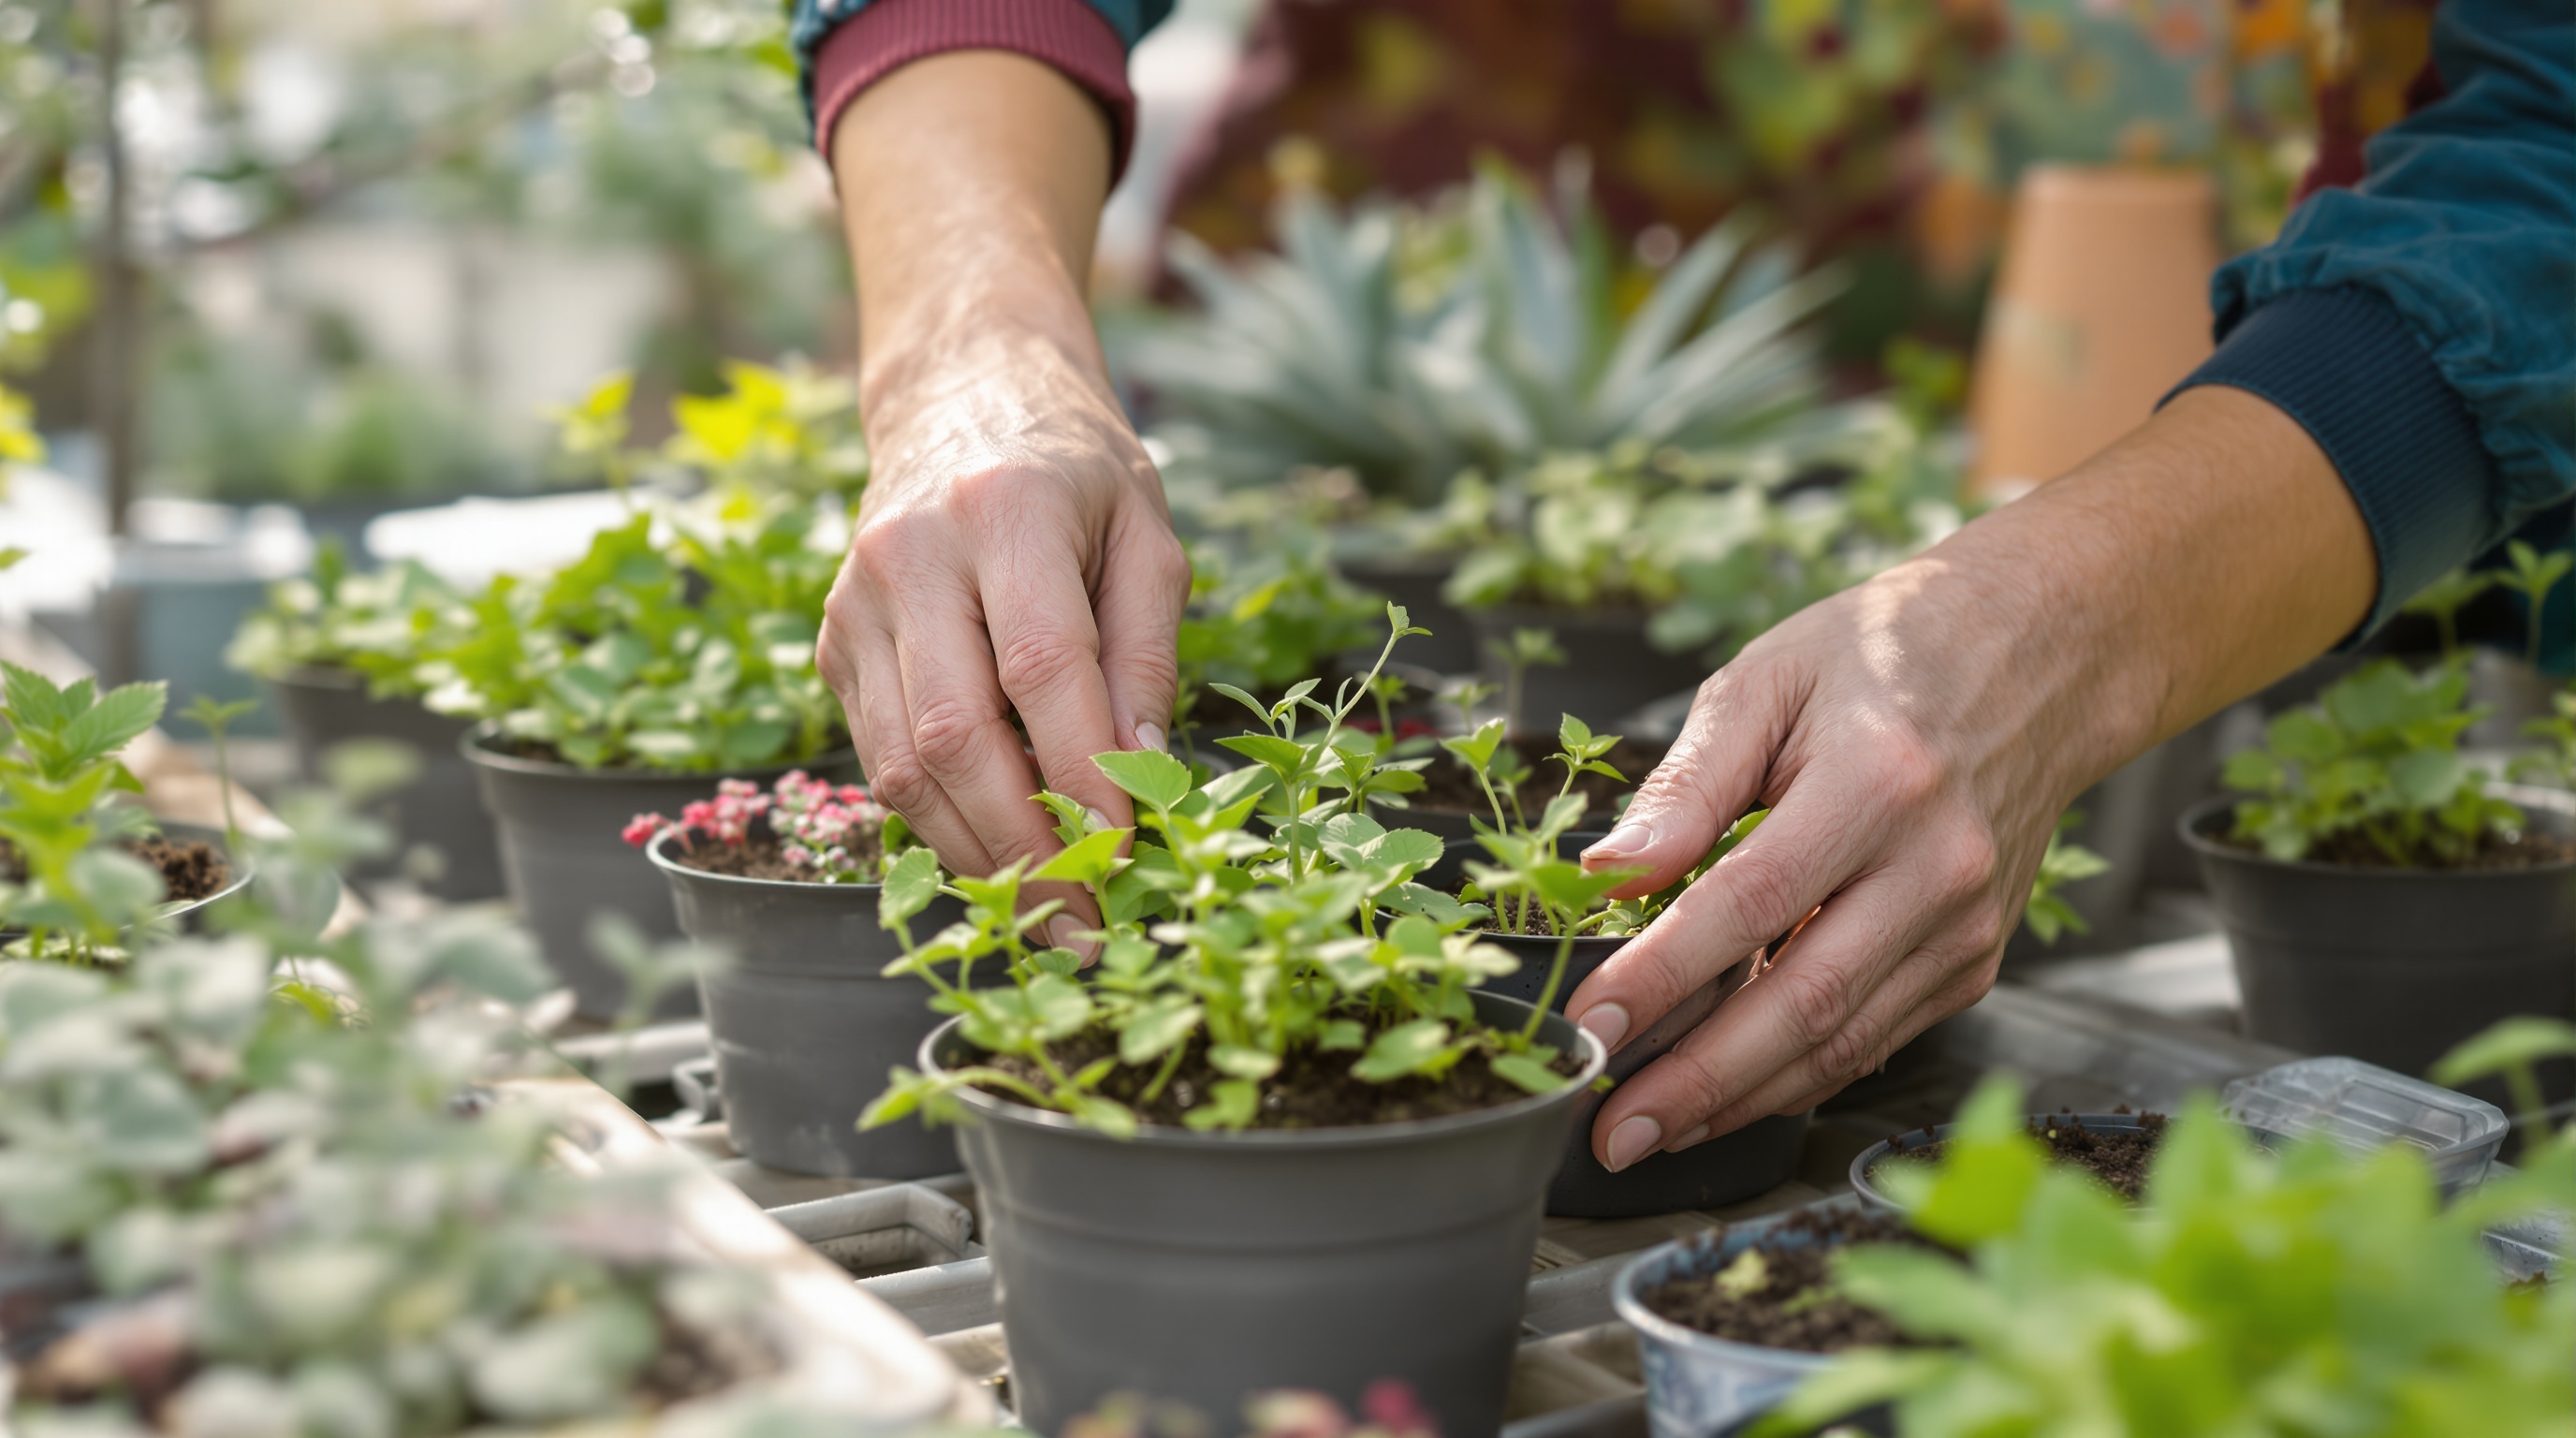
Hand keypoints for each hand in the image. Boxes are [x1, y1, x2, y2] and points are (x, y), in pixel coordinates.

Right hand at [819, 355, 1188, 934]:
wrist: (962, 395)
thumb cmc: (1075, 471)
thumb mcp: (1147, 535)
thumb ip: (1147, 654)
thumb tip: (1141, 779)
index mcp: (1005, 513)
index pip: (1041, 671)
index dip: (1081, 778)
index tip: (1126, 855)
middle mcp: (910, 555)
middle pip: (953, 734)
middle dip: (1023, 848)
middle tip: (1084, 922)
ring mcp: (856, 602)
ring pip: (900, 765)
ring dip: (974, 856)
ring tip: (1044, 915)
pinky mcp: (834, 643)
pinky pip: (878, 758)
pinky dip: (938, 822)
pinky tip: (995, 855)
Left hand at [1564, 387, 2375, 1170]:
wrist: (2032, 658)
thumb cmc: (1878, 657)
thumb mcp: (1765, 682)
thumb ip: (1686, 784)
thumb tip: (1605, 875)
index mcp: (1876, 783)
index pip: (1749, 904)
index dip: (1663, 976)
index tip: (1588, 1024)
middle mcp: (1937, 867)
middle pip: (1804, 1001)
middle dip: (1697, 1081)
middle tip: (1614, 1134)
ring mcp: (1967, 925)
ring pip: (1844, 1042)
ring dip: (1741, 1101)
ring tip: (1653, 1132)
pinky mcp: (1976, 959)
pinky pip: (1878, 1039)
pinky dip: (1798, 1077)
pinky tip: (1727, 1096)